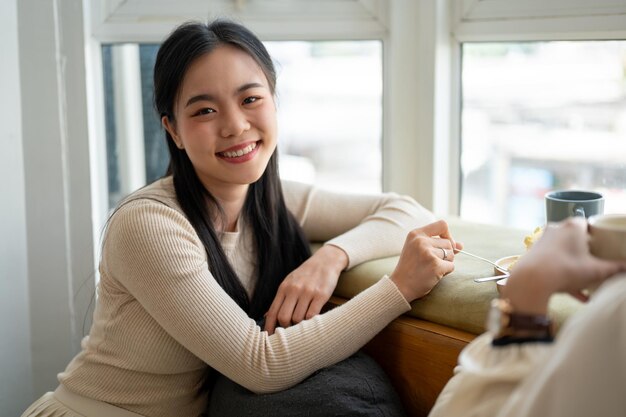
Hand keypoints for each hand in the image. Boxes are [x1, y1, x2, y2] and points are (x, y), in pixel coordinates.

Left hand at [264, 244, 347, 333]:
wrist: (325, 261)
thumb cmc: (305, 275)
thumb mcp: (289, 283)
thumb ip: (280, 299)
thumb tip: (266, 316)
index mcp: (283, 288)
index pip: (273, 312)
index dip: (270, 328)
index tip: (270, 339)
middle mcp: (294, 290)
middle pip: (284, 318)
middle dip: (286, 328)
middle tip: (291, 331)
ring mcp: (308, 292)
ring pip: (298, 318)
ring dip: (300, 326)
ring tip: (303, 326)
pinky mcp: (321, 295)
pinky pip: (312, 315)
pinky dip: (311, 322)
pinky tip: (312, 321)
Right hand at [390, 220, 462, 301]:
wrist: (400, 286)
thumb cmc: (411, 268)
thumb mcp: (419, 250)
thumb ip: (439, 245)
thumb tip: (461, 245)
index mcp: (416, 234)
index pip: (442, 224)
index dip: (448, 234)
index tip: (445, 244)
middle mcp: (421, 241)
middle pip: (449, 242)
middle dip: (446, 254)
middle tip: (430, 262)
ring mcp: (428, 253)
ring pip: (451, 255)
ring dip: (445, 263)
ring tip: (430, 268)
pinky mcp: (435, 265)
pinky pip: (451, 266)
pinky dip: (445, 272)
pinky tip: (433, 275)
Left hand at [502, 217, 625, 314]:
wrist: (531, 281)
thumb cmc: (566, 270)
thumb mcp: (596, 270)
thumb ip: (615, 268)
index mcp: (572, 227)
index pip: (587, 223)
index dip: (597, 233)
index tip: (604, 242)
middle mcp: (555, 230)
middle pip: (575, 238)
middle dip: (587, 252)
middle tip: (597, 261)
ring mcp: (543, 242)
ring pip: (564, 254)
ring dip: (577, 268)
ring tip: (589, 284)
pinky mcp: (534, 256)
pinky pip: (553, 264)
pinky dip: (565, 277)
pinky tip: (579, 296)